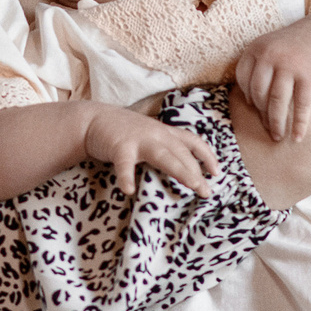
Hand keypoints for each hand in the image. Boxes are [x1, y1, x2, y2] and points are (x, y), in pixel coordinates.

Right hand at [85, 105, 221, 196]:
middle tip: (207, 191)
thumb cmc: (123, 132)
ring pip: (164, 156)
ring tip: (193, 185)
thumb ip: (164, 147)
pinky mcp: (119, 147)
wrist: (93, 119)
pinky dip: (126, 177)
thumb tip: (183, 169)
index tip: (217, 172)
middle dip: (197, 171)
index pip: (193, 142)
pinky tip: (128, 190)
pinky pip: (125, 164)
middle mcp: (156, 134)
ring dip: (181, 170)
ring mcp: (139, 140)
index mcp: (165, 132)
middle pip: (182, 153)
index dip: (207, 156)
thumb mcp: (149, 135)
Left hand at [233, 18, 310, 142]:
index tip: (254, 107)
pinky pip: (301, 105)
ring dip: (276, 124)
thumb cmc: (293, 47)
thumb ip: (257, 68)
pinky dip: (299, 124)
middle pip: (259, 93)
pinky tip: (297, 137)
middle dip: (262, 114)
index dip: (248, 96)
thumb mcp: (270, 48)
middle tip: (268, 129)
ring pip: (277, 102)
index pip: (243, 79)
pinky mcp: (309, 76)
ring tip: (277, 137)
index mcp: (256, 48)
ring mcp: (290, 65)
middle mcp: (270, 56)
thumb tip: (248, 104)